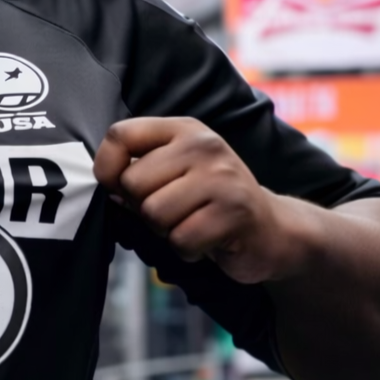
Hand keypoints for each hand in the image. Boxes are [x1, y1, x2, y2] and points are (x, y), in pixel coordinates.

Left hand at [93, 117, 309, 284]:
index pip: (120, 135)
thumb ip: (140, 169)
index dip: (106, 167)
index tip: (117, 187)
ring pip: (154, 213)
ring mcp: (222, 177)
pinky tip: (207, 240)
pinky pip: (180, 240)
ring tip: (191, 223)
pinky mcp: (234, 212)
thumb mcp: (176, 171)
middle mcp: (203, 145)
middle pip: (133, 182)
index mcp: (183, 129)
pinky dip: (187, 250)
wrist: (273, 230)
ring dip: (166, 231)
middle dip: (143, 208)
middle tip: (173, 211)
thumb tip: (107, 185)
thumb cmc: (210, 201)